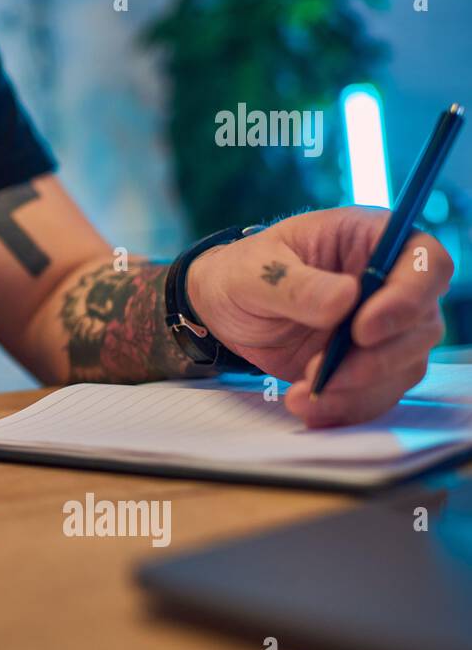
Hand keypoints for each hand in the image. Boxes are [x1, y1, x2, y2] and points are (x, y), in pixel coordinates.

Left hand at [186, 207, 450, 426]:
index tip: (363, 330)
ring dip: (358, 389)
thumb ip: (296, 284)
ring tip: (302, 395)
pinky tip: (309, 409)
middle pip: (422, 324)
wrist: (222, 309)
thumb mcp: (255, 271)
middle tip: (324, 373)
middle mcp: (389, 284)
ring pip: (404, 366)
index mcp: (370, 239)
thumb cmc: (242, 273)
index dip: (408, 298)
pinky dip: (346, 407)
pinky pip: (376, 393)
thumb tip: (346, 299)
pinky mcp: (366, 365)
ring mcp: (383, 328)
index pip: (426, 262)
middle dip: (377, 358)